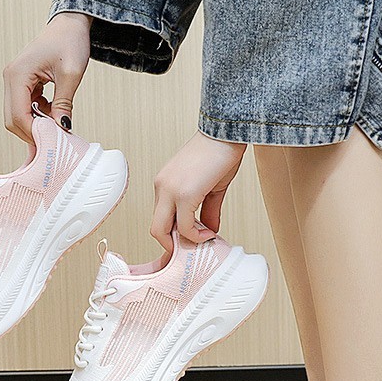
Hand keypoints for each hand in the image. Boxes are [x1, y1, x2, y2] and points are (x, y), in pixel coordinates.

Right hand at [2, 12, 91, 143]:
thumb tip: (62, 128)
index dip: (34, 133)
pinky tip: (53, 111)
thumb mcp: (71, 74)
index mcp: (18, 75)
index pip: (18, 115)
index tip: (52, 143)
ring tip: (56, 123)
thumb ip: (64, 103)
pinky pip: (24, 107)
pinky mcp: (21, 83)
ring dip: (35, 124)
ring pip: (16, 115)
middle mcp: (10, 78)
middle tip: (54, 139)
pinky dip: (37, 115)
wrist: (69, 25)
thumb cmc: (70, 42)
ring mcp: (14, 81)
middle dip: (32, 132)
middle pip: (12, 119)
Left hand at [151, 132, 245, 251]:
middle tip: (192, 248)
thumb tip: (209, 230)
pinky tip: (209, 232)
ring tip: (205, 238)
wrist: (227, 132)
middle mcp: (162, 187)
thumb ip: (207, 210)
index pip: (161, 217)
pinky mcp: (184, 194)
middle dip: (172, 244)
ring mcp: (170, 191)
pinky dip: (196, 235)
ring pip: (163, 230)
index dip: (175, 232)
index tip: (194, 237)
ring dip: (185, 241)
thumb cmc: (220, 153)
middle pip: (155, 228)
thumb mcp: (211, 187)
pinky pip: (184, 226)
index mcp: (165, 184)